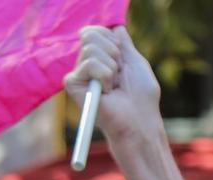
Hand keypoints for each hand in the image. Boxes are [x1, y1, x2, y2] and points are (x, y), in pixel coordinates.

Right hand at [67, 25, 162, 144]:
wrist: (137, 119)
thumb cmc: (140, 96)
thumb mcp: (135, 61)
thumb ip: (124, 44)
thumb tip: (116, 28)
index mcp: (99, 60)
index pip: (96, 31)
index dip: (113, 40)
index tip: (122, 60)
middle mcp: (86, 66)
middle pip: (91, 35)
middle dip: (113, 52)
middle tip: (118, 75)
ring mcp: (78, 75)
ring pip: (91, 48)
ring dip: (111, 66)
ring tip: (113, 86)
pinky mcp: (72, 85)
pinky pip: (89, 63)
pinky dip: (105, 75)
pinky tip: (105, 91)